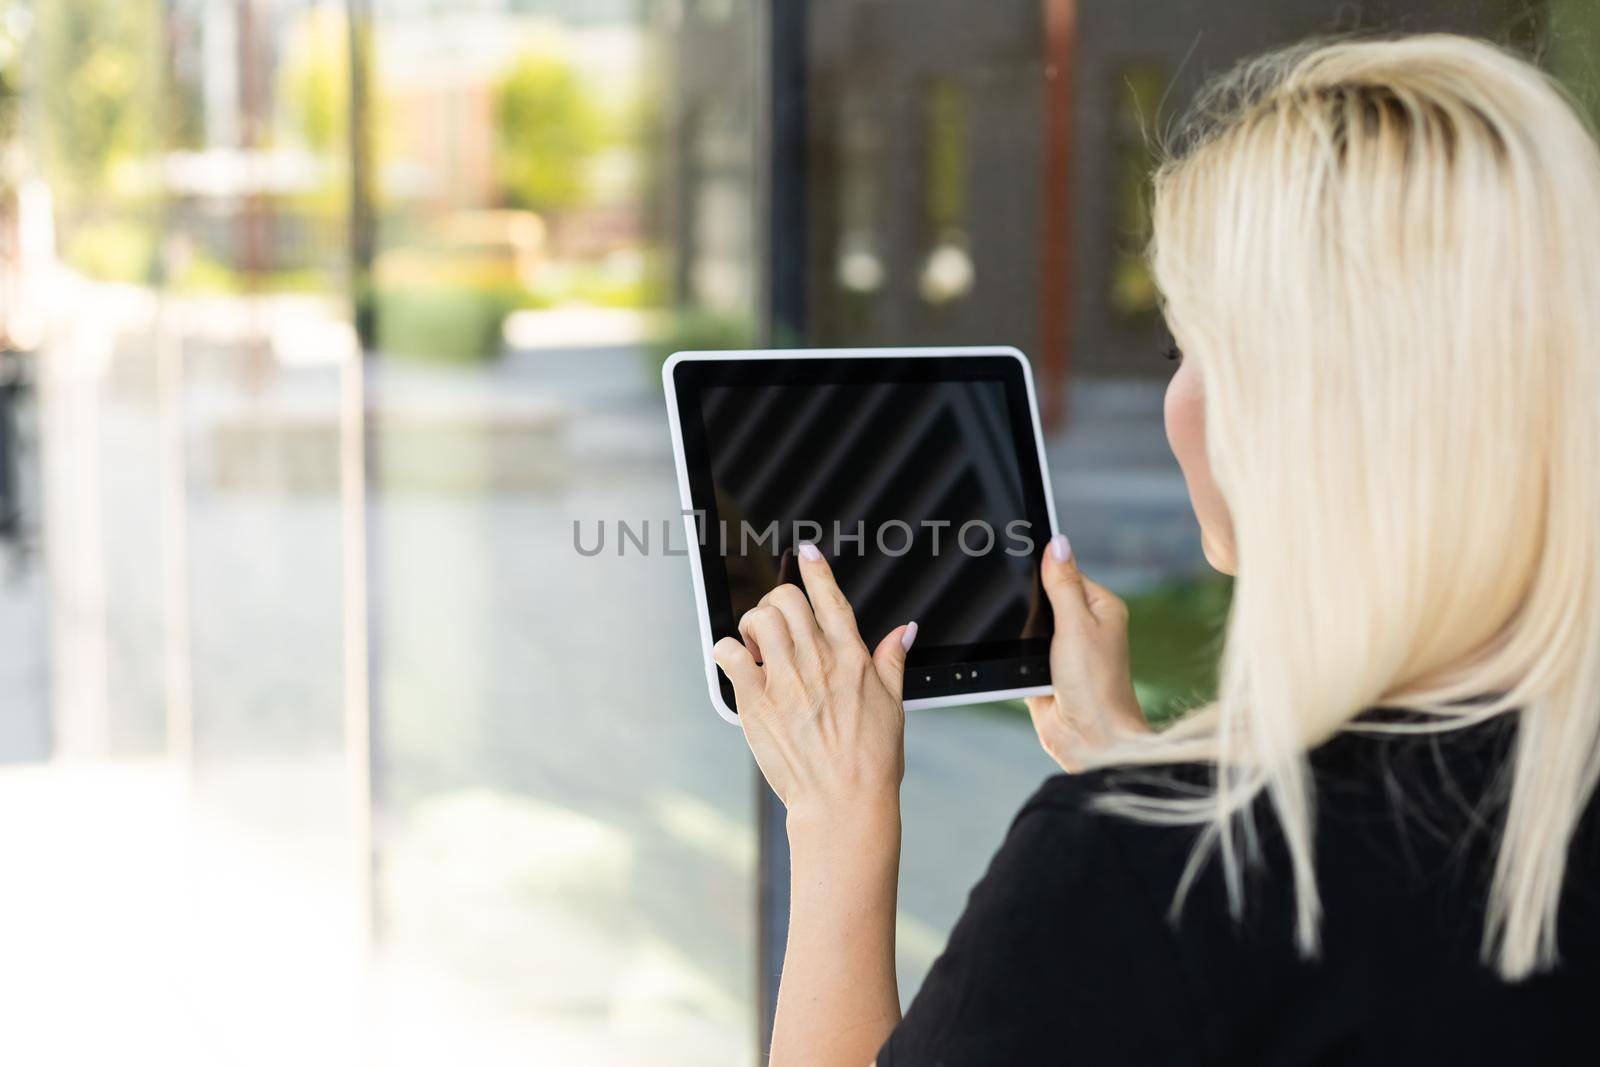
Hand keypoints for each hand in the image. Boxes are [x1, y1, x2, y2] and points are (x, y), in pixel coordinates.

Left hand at [712, 544, 914, 819]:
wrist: (844, 803)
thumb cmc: (871, 761)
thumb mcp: (893, 704)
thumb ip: (892, 660)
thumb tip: (906, 630)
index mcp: (851, 658)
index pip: (830, 598)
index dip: (816, 569)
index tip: (805, 551)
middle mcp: (818, 662)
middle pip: (787, 600)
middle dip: (778, 602)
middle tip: (776, 625)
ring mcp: (786, 681)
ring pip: (758, 619)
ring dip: (752, 624)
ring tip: (755, 646)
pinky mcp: (757, 704)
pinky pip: (729, 655)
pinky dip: (725, 650)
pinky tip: (734, 663)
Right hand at [1025, 533, 1150, 771]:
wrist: (1090, 739)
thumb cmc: (1096, 685)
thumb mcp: (1076, 625)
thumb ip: (1063, 584)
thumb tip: (1057, 543)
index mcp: (1100, 607)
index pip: (1065, 571)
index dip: (1043, 567)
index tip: (1018, 557)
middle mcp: (1084, 626)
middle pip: (1042, 597)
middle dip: (1028, 605)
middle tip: (1028, 617)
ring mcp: (1063, 649)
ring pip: (1028, 624)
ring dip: (1022, 635)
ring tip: (1033, 651)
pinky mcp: (1044, 671)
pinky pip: (1020, 651)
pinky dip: (1016, 655)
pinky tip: (1020, 664)